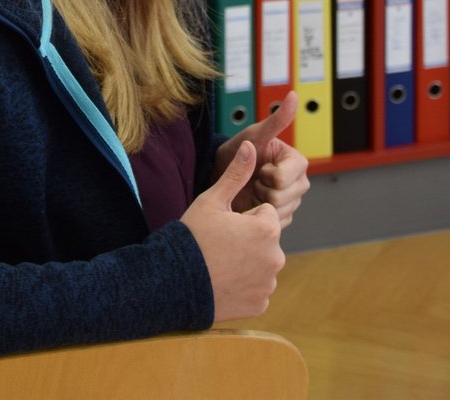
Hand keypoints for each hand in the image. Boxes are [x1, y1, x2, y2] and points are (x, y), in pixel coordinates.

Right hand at [180, 140, 285, 320]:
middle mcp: (276, 257)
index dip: (243, 217)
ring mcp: (269, 283)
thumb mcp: (212, 200)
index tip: (224, 226)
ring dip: (247, 263)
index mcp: (267, 228)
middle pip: (265, 240)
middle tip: (219, 245)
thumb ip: (236, 174)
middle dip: (248, 240)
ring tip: (219, 264)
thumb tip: (249, 145)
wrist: (173, 283)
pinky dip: (244, 286)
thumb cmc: (192, 237)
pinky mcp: (261, 304)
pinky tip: (223, 282)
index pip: (265, 214)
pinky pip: (257, 289)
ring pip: (262, 265)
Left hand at [213, 92, 310, 227]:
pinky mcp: (284, 217)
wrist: (222, 177)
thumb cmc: (237, 153)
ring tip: (253, 190)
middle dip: (262, 190)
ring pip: (278, 212)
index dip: (266, 175)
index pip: (284, 177)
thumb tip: (294, 95)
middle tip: (253, 180)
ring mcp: (292, 201)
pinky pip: (274, 223)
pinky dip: (260, 216)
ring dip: (259, 203)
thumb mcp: (254, 135)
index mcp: (297, 162)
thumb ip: (276, 119)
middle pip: (283, 197)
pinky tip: (254, 204)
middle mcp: (299, 182)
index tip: (258, 167)